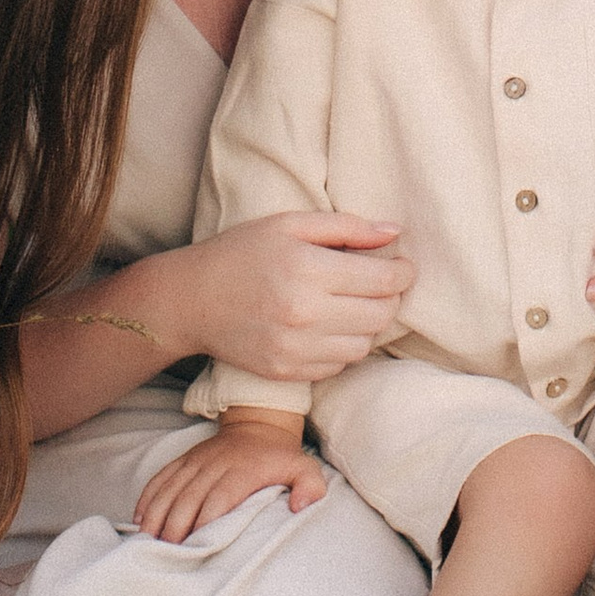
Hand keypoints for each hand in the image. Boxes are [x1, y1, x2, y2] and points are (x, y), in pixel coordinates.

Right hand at [135, 412, 325, 541]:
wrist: (258, 424)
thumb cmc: (280, 457)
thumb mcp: (305, 468)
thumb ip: (310, 487)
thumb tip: (300, 507)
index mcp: (243, 472)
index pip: (219, 499)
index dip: (205, 523)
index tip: (196, 548)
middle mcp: (214, 466)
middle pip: (188, 499)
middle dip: (175, 528)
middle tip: (166, 555)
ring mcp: (195, 462)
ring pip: (169, 490)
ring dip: (156, 517)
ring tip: (147, 544)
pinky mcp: (183, 460)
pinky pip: (160, 479)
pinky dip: (147, 499)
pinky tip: (140, 522)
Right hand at [181, 212, 413, 383]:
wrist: (191, 300)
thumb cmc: (242, 252)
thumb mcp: (290, 223)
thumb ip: (347, 227)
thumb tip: (395, 232)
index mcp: (308, 269)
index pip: (384, 280)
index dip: (403, 272)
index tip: (402, 265)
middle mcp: (305, 313)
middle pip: (381, 315)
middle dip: (392, 298)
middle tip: (382, 284)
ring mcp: (296, 348)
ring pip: (364, 344)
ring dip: (369, 324)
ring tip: (355, 304)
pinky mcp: (287, 372)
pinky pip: (339, 365)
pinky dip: (344, 346)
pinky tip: (331, 326)